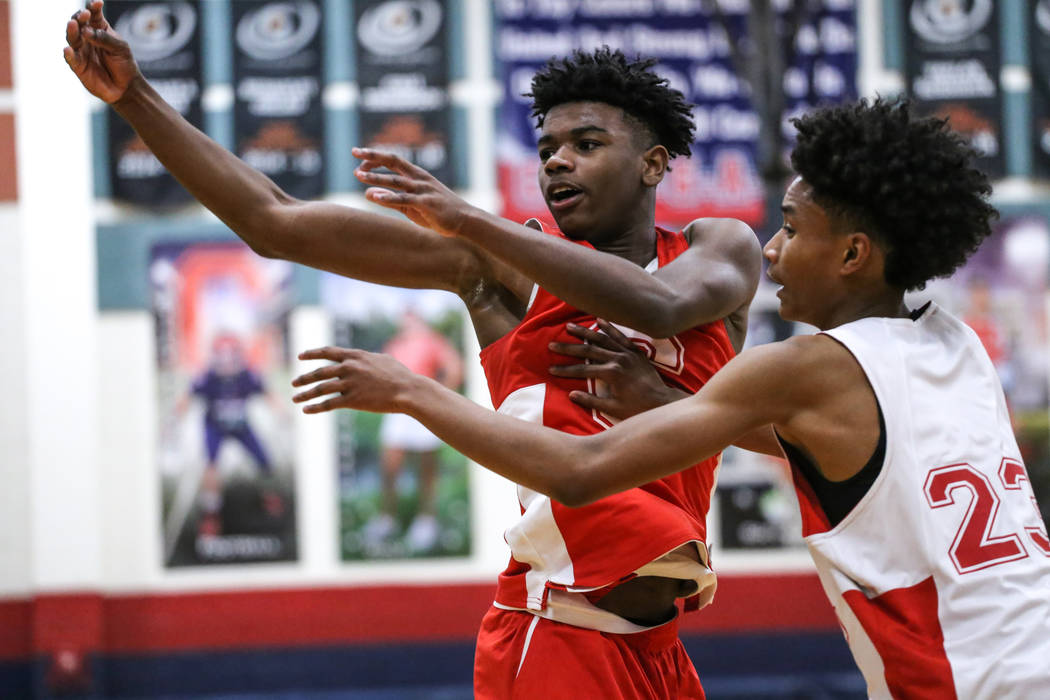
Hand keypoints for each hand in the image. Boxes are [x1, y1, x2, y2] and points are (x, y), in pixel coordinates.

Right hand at [64, 1, 140, 103]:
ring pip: (72, 38)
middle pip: (79, 24)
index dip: (93, 8)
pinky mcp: (78, 66)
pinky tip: (68, 49)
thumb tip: (87, 31)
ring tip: (73, 24)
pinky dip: (69, 54)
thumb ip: (105, 39)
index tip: (97, 4)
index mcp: (99, 29)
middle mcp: (87, 38)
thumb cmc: (124, 64)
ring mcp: (81, 51)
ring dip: (72, 31)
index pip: (93, 15)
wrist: (126, 87)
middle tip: (84, 15)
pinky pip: (71, 59)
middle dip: (80, 18)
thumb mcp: (120, 48)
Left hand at [291, 346, 417, 414]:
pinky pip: (329, 404)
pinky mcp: (353, 400)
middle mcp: (349, 368)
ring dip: (305, 394)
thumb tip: (363, 358)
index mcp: (355, 356)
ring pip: (320, 389)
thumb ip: (367, 358)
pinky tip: (307, 410)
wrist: (408, 390)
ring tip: (295, 398)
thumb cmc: (399, 375)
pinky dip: (315, 407)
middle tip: (294, 383)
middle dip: (304, 378)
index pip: (327, 352)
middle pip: (319, 372)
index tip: (300, 356)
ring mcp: (350, 384)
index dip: (312, 354)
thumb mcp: (382, 359)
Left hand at [353, 148, 475, 236]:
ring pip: (396, 180)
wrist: (465, 220)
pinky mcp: (427, 204)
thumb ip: (391, 199)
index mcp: (416, 175)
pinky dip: (390, 198)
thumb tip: (368, 193)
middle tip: (354, 151)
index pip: (392, 160)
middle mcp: (419, 178)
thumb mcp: (411, 205)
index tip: (358, 160)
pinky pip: (405, 200)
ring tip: (358, 175)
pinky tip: (375, 197)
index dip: (374, 158)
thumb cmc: (438, 213)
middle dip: (373, 156)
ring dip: (376, 177)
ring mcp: (424, 190)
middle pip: (393, 161)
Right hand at [549, 320, 685, 419]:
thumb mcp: (614, 408)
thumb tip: (571, 394)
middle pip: (589, 350)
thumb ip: (592, 401)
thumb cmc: (638, 408)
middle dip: (569, 347)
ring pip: (603, 338)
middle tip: (552, 344)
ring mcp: (628, 353)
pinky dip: (609, 327)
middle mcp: (618, 359)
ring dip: (585, 332)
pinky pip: (620, 336)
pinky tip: (599, 320)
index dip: (566, 370)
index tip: (551, 369)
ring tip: (569, 326)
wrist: (663, 401)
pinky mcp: (636, 351)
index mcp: (612, 374)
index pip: (583, 370)